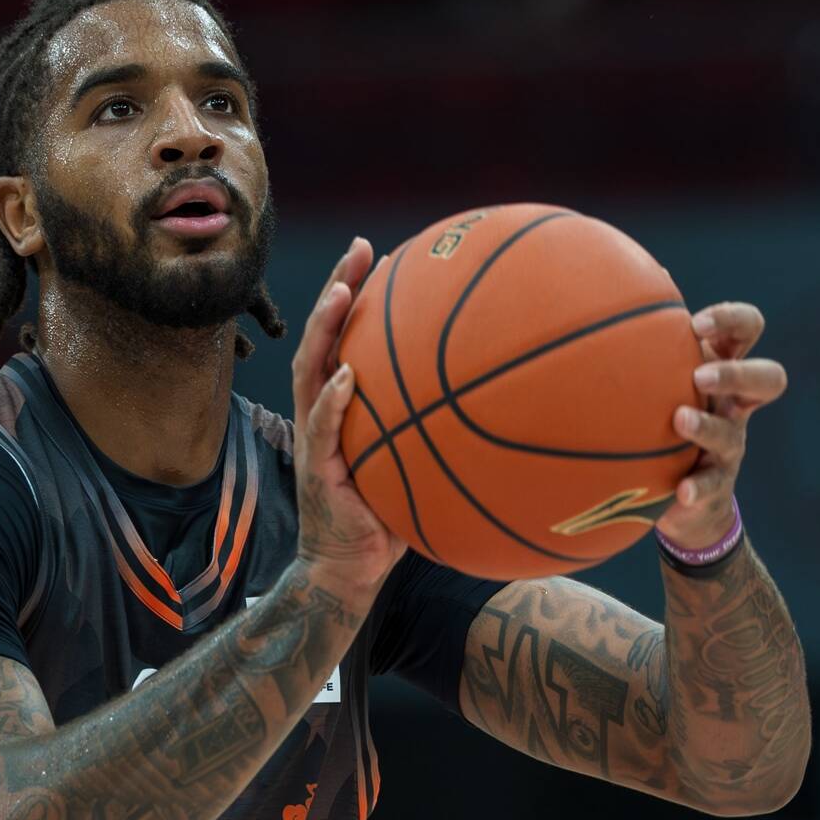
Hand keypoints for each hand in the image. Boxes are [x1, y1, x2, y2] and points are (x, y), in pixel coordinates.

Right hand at [292, 236, 404, 602]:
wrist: (349, 570)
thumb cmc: (389, 519)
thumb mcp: (417, 465)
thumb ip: (440, 433)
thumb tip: (507, 406)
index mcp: (342, 406)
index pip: (343, 337)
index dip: (354, 293)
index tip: (377, 252)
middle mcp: (320, 414)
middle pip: (322, 338)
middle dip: (338, 288)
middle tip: (360, 248)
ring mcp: (313, 439)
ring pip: (311, 372)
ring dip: (325, 330)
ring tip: (341, 292)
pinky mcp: (316, 470)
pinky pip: (323, 429)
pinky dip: (333, 402)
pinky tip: (347, 377)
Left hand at [658, 300, 787, 553]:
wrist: (682, 495)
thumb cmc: (666, 415)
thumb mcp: (660, 373)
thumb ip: (649, 334)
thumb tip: (628, 277)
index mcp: (723, 368)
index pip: (747, 330)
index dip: (731, 321)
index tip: (695, 323)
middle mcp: (736, 406)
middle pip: (767, 379)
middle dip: (738, 372)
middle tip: (701, 375)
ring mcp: (730, 446)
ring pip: (732, 433)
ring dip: (706, 426)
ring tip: (678, 420)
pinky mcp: (716, 486)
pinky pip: (711, 488)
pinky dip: (696, 489)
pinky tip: (679, 492)